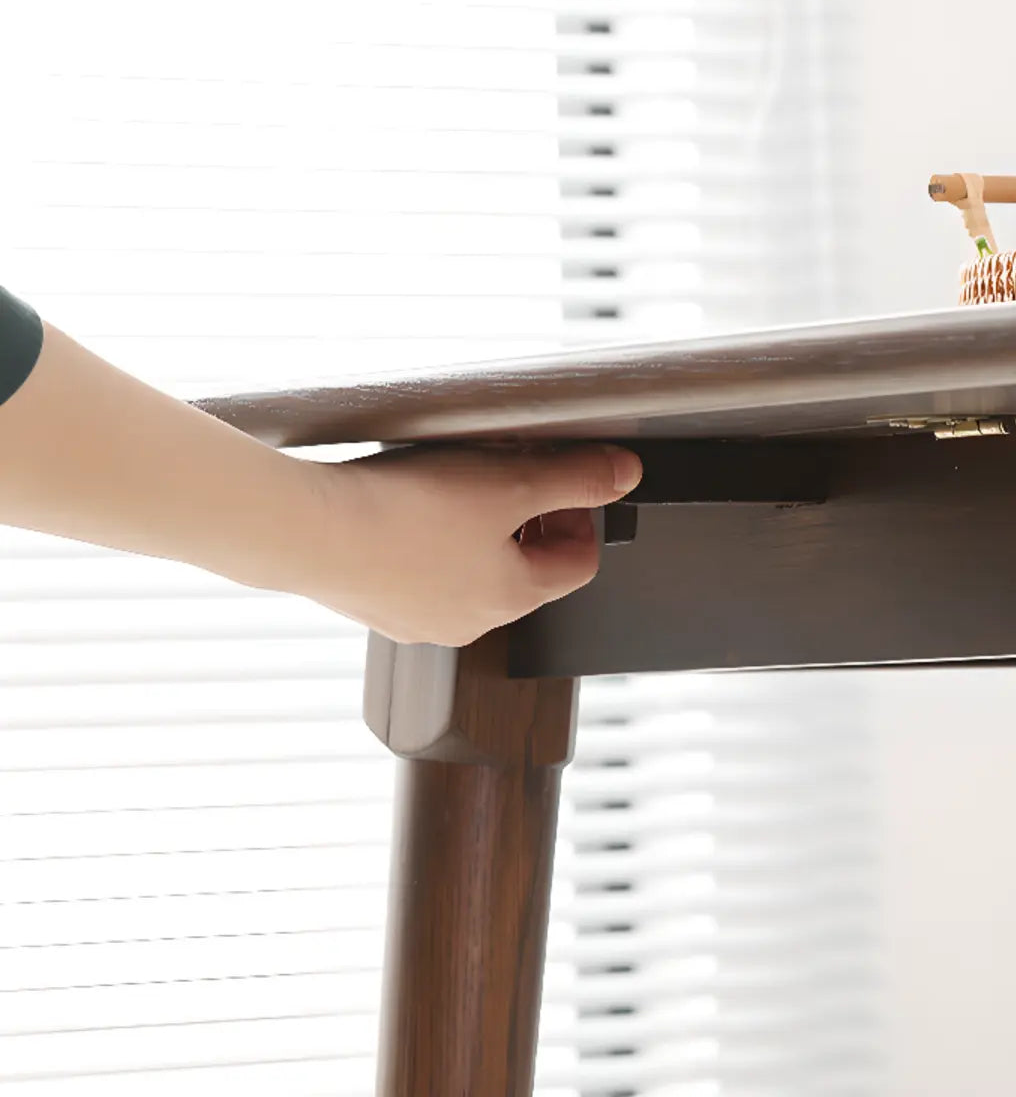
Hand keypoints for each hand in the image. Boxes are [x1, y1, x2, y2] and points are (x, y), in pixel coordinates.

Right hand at [296, 444, 641, 645]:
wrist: (308, 531)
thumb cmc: (405, 513)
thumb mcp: (510, 483)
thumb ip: (576, 479)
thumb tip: (626, 474)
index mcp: (513, 599)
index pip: (578, 564)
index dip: (579, 516)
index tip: (556, 483)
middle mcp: (470, 623)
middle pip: (525, 570)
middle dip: (524, 519)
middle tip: (503, 476)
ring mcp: (418, 621)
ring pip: (470, 572)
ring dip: (474, 530)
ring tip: (450, 486)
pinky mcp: (374, 606)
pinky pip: (420, 574)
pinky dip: (426, 543)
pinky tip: (403, 509)